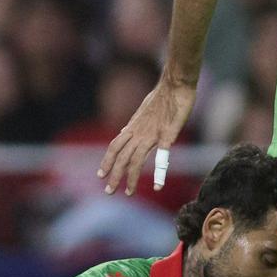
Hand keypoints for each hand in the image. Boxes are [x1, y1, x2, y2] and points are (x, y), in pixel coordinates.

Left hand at [99, 78, 195, 194]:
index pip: (114, 147)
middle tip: (108, 191)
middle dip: (113, 175)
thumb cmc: (164, 94)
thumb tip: (123, 133)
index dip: (106, 161)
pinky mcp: (167, 136)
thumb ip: (134, 124)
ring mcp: (151, 135)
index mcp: (133, 126)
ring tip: (127, 192)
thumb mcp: (143, 109)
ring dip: (130, 178)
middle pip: (121, 157)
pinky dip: (158, 173)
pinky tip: (157, 186)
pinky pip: (161, 158)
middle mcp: (138, 132)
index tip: (101, 174)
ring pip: (135, 160)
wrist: (175, 83)